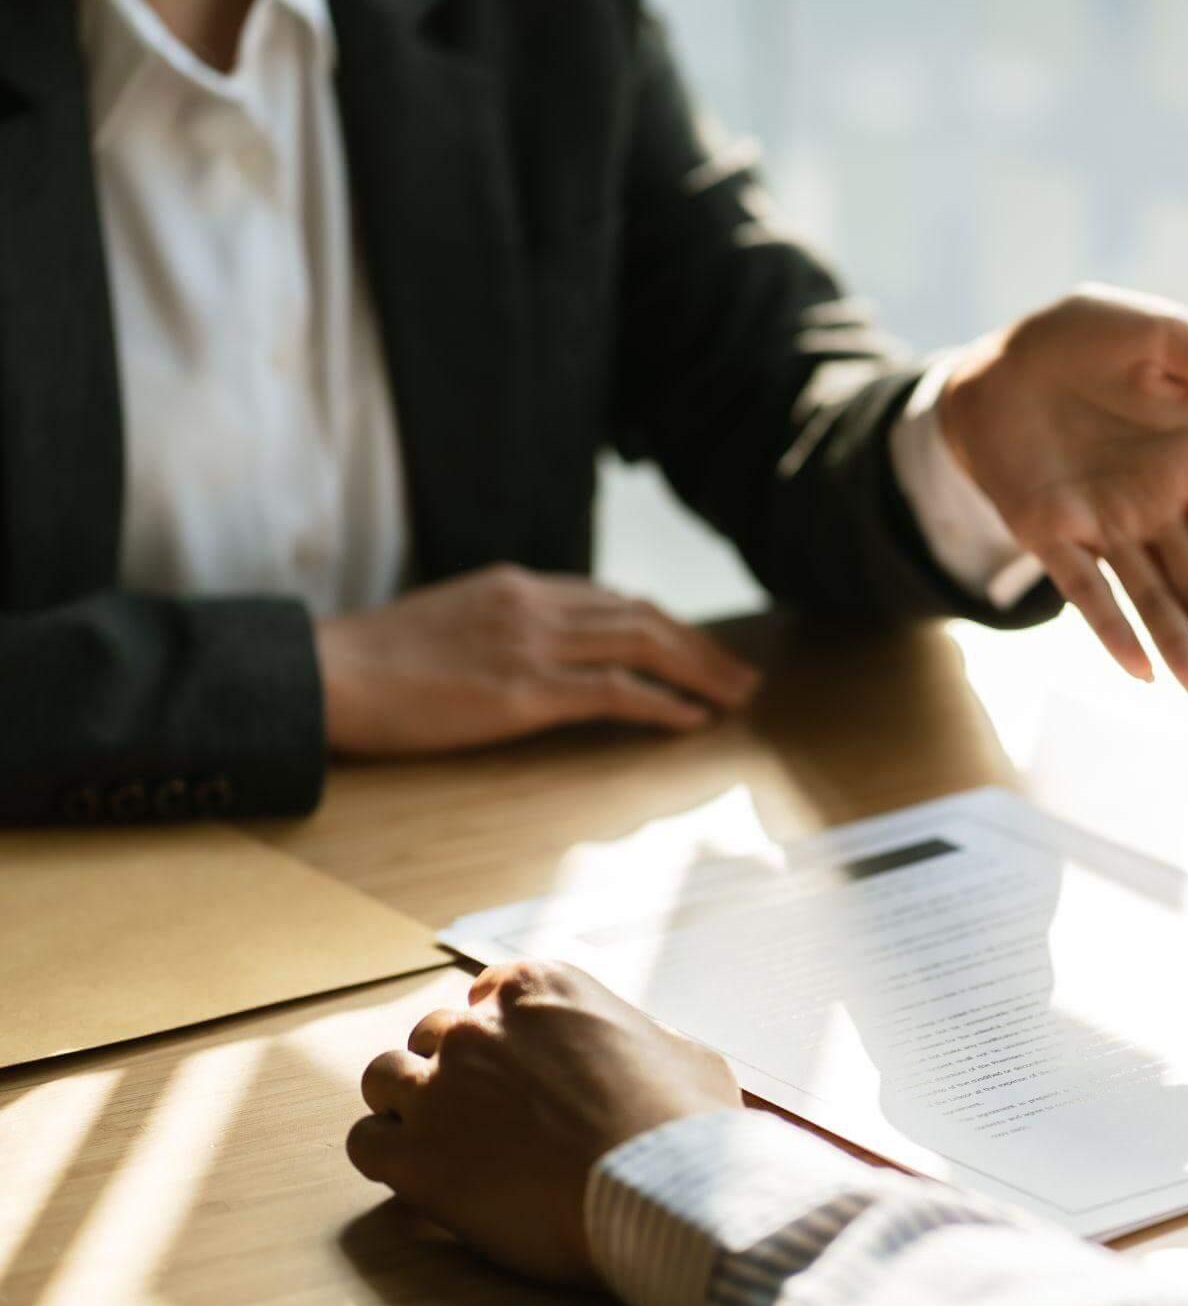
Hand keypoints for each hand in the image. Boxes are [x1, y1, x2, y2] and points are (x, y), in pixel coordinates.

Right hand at [315, 564, 758, 754]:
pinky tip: (691, 720)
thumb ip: (502, 629)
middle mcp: (535, 605)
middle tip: (741, 676)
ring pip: (643, 645)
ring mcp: (532, 645)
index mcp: (517, 585)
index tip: (694, 648)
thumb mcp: (449, 624)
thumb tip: (538, 656)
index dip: (663, 625)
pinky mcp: (524, 691)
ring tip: (736, 697)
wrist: (327, 675)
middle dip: (700, 647)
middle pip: (642, 616)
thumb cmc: (374, 663)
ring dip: (699, 672)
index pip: (611, 598)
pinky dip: (662, 704)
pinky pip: (615, 692)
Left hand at [346, 961, 740, 1284]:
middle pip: (434, 1035)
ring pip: (383, 1078)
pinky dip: (386, 1156)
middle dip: (452, 1069)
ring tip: (439, 1139)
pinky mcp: (415, 1155)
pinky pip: (366, 1143)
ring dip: (405, 1103)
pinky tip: (418, 1175)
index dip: (500, 1031)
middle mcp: (480, 1028)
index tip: (514, 1063)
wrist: (658, 1185)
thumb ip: (647, 1044)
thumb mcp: (684, 1055)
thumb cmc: (682, 1122)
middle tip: (481, 1112)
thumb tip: (655, 1060)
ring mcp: (440, 1089)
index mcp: (542, 989)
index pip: (490, 991)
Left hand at [940, 285, 1187, 718]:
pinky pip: (1084, 588)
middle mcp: (1156, 510)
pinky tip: (1139, 670)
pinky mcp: (1050, 532)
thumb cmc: (1090, 338)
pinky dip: (1110, 628)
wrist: (1002, 351)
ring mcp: (1103, 526)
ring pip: (1152, 601)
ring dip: (1180, 648)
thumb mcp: (1166, 335)